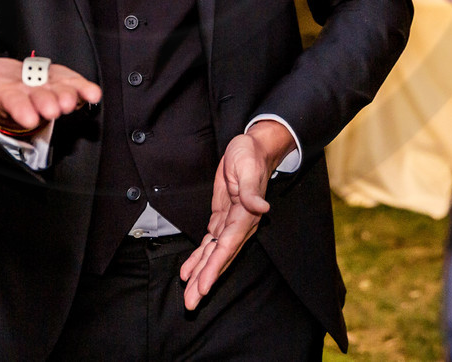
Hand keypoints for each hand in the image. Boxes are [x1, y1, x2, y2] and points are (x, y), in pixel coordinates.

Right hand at [0, 57, 101, 132]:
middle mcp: (28, 98)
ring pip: (59, 95)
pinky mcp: (62, 82)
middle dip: (48, 105)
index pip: (12, 103)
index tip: (29, 115)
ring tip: (72, 100)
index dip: (20, 108)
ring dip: (68, 98)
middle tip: (55, 108)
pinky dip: (86, 90)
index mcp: (4, 97)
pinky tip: (94, 94)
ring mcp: (47, 90)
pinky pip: (76, 87)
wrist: (5, 77)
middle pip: (39, 102)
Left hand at [179, 120, 294, 309]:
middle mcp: (238, 226)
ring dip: (200, 275)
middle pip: (219, 259)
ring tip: (189, 296)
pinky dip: (199, 258)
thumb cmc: (250, 156)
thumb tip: (262, 208)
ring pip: (213, 255)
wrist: (253, 148)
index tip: (203, 286)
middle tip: (192, 304)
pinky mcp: (221, 219)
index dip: (214, 268)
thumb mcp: (248, 168)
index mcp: (245, 218)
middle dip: (205, 281)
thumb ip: (251, 191)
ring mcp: (230, 224)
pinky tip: (189, 272)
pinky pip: (209, 244)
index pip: (227, 247)